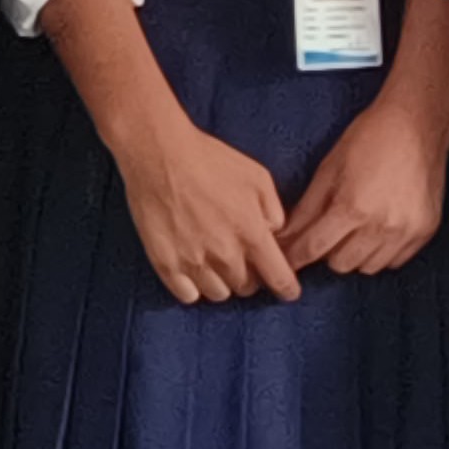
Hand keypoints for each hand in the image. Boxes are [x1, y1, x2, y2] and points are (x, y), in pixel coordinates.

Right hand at [112, 109, 302, 307]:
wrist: (159, 154)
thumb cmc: (210, 160)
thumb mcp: (258, 176)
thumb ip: (274, 211)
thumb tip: (276, 234)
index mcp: (251, 233)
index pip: (279, 278)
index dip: (287, 288)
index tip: (288, 291)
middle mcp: (224, 255)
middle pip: (247, 288)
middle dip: (251, 277)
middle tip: (243, 260)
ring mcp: (193, 262)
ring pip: (219, 294)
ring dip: (223, 282)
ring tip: (217, 264)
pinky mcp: (165, 264)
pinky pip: (187, 295)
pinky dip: (194, 288)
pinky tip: (194, 270)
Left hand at [282, 86, 448, 279]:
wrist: (418, 121)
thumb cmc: (371, 137)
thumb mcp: (329, 168)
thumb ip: (307, 208)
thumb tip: (285, 236)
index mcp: (354, 207)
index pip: (314, 249)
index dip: (296, 257)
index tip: (288, 261)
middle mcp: (382, 226)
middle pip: (341, 264)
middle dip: (328, 251)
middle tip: (328, 231)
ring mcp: (407, 231)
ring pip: (368, 267)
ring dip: (356, 253)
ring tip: (356, 227)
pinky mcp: (425, 231)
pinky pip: (395, 261)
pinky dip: (382, 251)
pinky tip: (378, 228)